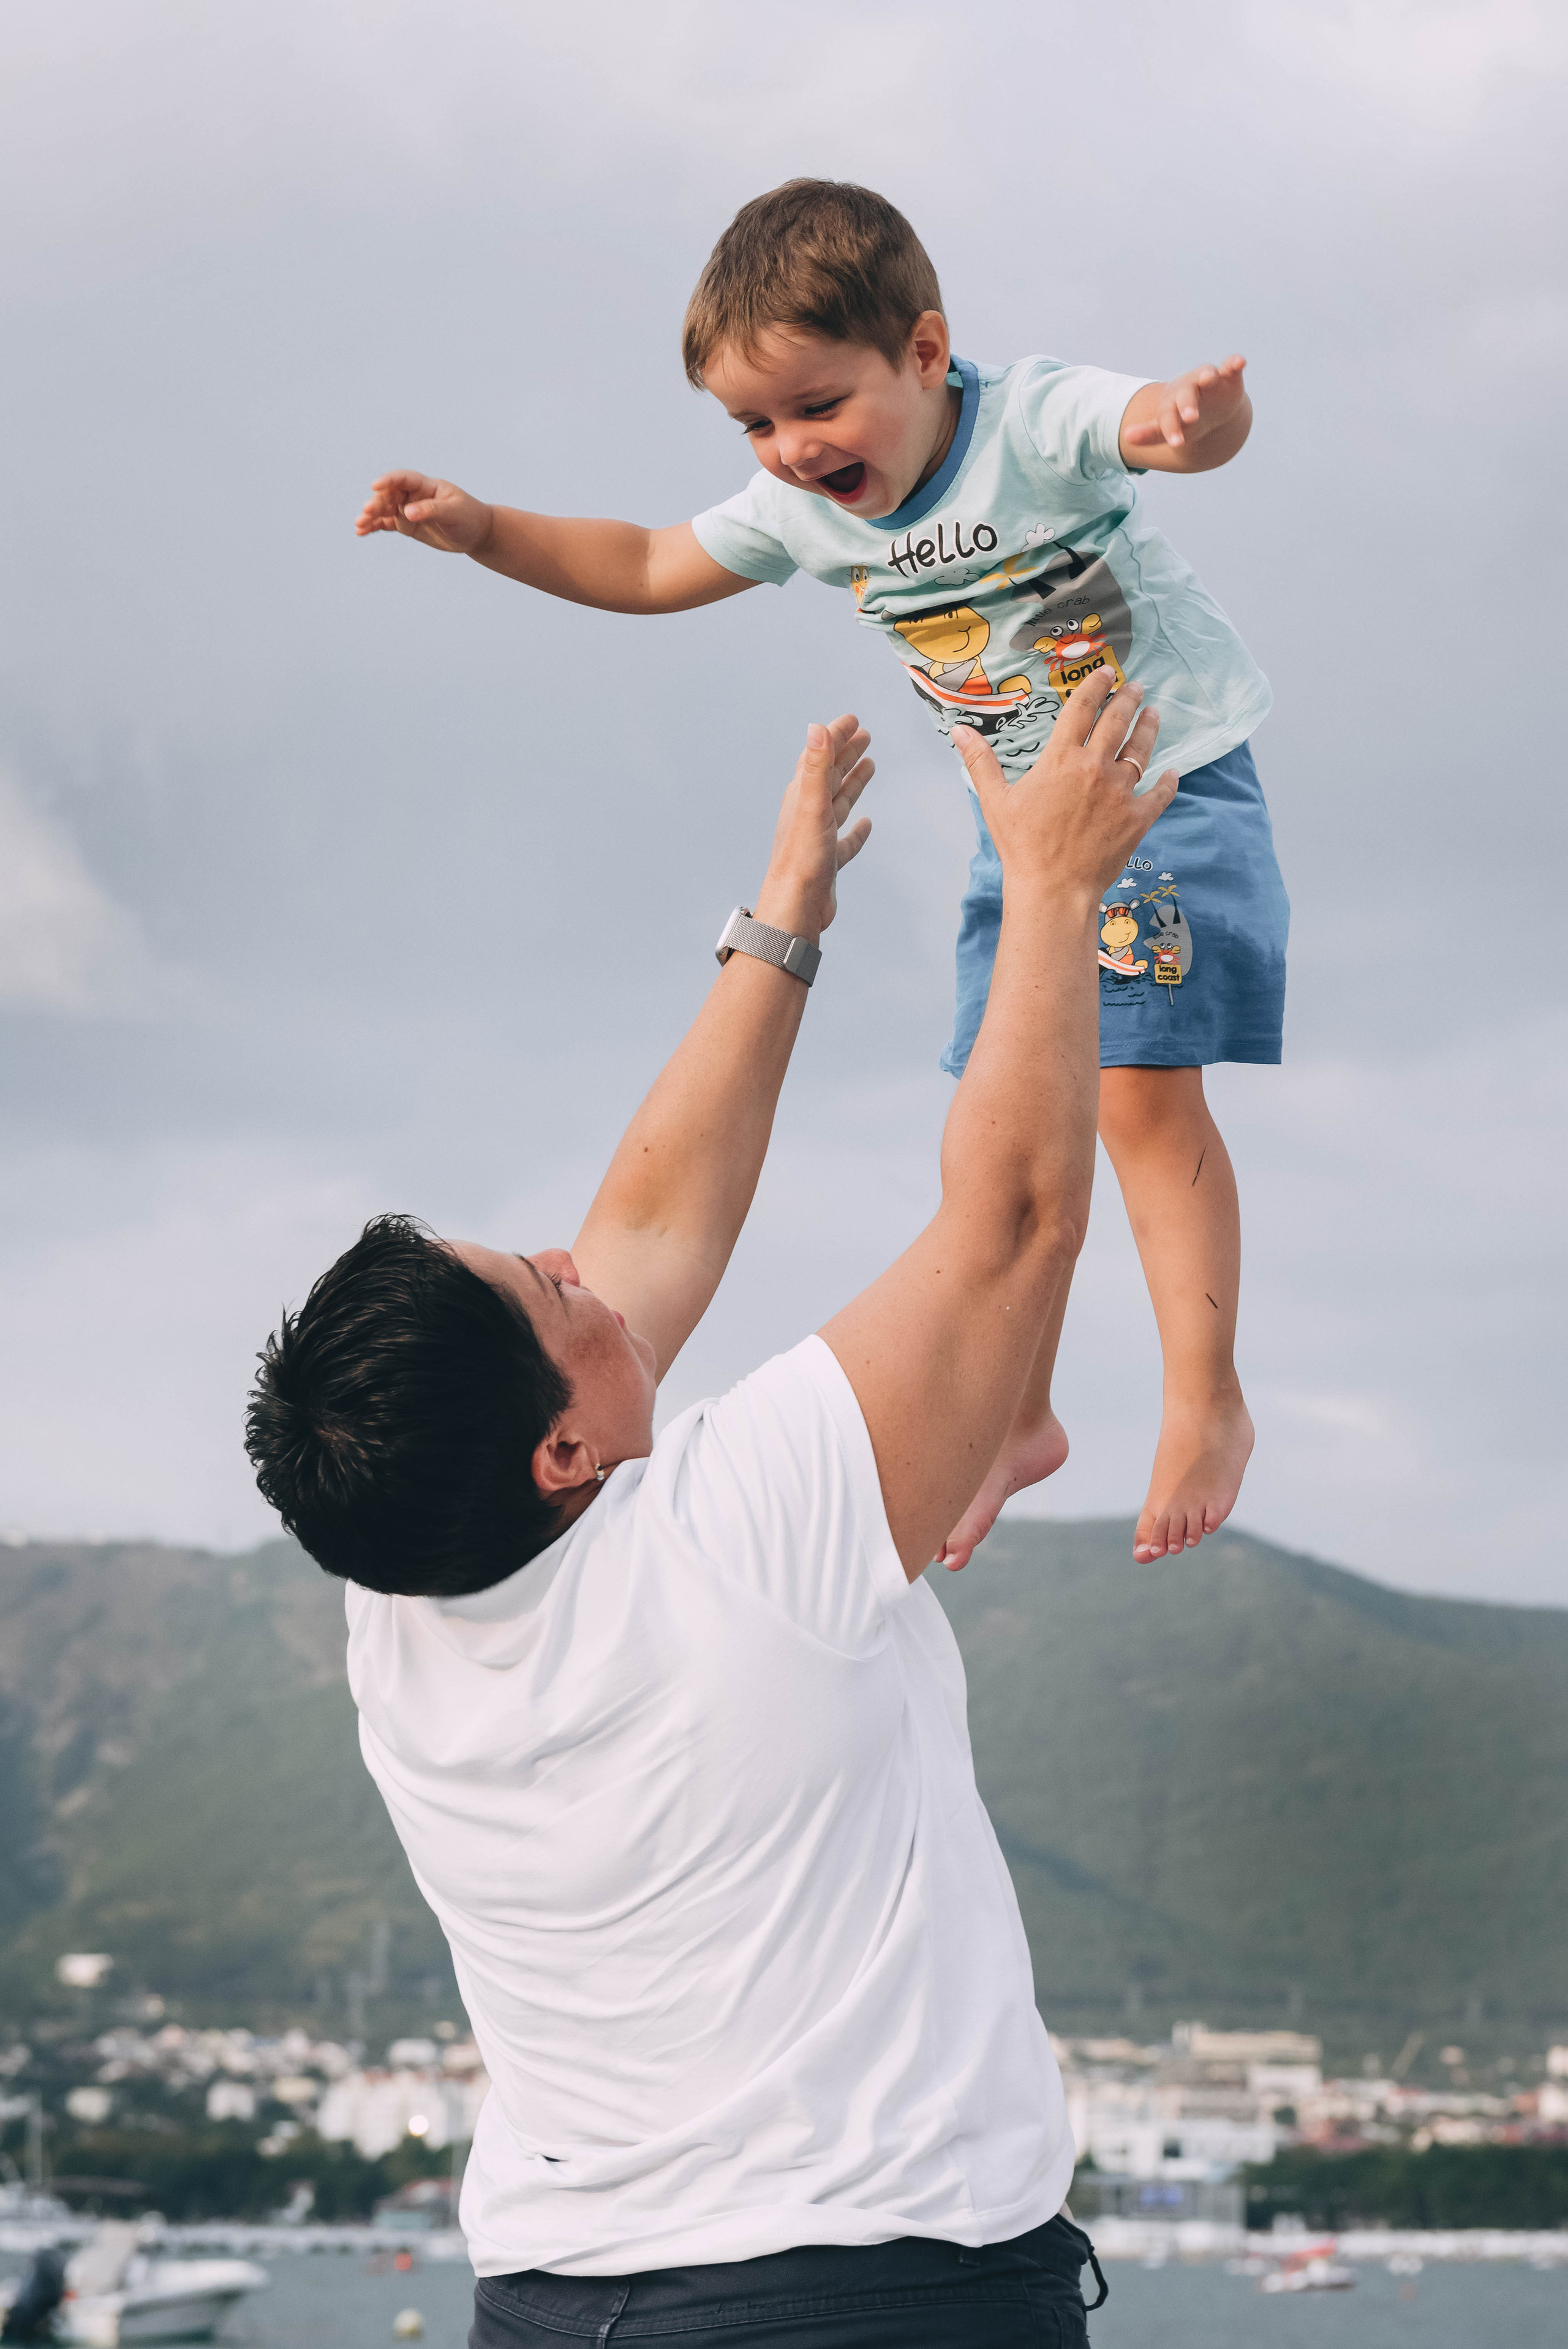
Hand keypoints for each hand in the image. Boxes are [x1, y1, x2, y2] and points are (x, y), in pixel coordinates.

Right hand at [354, 470, 493, 554]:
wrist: (476, 533)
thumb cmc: (469, 518)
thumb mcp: (454, 513)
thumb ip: (432, 510)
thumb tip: (408, 513)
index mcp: (427, 486)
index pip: (404, 479)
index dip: (390, 480)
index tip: (376, 485)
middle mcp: (414, 495)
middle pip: (390, 495)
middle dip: (378, 502)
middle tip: (367, 512)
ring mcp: (409, 510)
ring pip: (385, 510)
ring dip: (371, 516)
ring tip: (359, 526)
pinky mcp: (407, 524)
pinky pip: (387, 523)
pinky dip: (375, 526)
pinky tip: (362, 532)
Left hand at [752, 715, 873, 942]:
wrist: (796, 908)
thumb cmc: (800, 860)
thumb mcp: (811, 806)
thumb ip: (816, 766)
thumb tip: (817, 727)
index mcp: (802, 797)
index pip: (819, 757)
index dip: (835, 736)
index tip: (852, 720)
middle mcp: (808, 813)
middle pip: (829, 775)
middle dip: (846, 753)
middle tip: (864, 735)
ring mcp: (818, 837)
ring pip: (839, 802)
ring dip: (852, 782)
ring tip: (869, 765)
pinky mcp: (828, 861)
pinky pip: (846, 840)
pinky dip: (857, 830)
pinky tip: (867, 824)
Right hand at [951, 670, 1175, 897]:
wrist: (1054, 889)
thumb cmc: (1022, 847)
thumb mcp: (995, 801)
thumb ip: (980, 762)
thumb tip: (959, 731)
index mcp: (1061, 760)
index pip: (1081, 709)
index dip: (1094, 686)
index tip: (1105, 673)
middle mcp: (1095, 768)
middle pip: (1116, 722)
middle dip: (1127, 699)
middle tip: (1135, 687)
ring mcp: (1120, 793)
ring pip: (1141, 751)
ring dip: (1148, 728)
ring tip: (1153, 714)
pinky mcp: (1137, 819)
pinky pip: (1159, 794)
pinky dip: (1167, 782)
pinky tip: (1172, 773)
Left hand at [1120, 355, 1247, 453]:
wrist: (1211, 408)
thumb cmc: (1184, 421)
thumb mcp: (1168, 429)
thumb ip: (1149, 434)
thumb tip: (1125, 436)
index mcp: (1172, 404)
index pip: (1167, 416)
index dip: (1171, 428)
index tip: (1176, 442)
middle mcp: (1188, 389)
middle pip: (1185, 395)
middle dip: (1187, 404)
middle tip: (1190, 417)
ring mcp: (1208, 381)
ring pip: (1206, 374)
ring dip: (1207, 375)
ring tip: (1209, 378)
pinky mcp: (1228, 376)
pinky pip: (1231, 366)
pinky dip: (1234, 362)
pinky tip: (1240, 361)